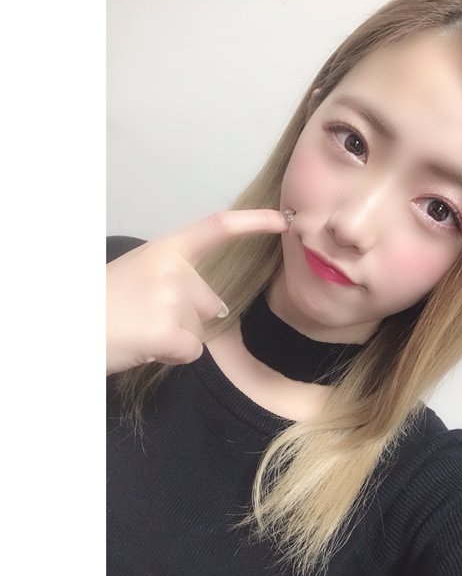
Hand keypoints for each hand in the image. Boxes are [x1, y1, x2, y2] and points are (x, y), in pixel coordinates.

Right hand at [106, 208, 289, 374]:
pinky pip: (191, 351)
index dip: (253, 223)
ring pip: (200, 329)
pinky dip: (171, 355)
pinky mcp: (171, 330)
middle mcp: (175, 268)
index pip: (217, 228)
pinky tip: (144, 345)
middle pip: (211, 303)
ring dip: (177, 337)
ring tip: (140, 330)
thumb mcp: (139, 274)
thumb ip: (176, 278)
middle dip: (188, 318)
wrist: (65, 325)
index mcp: (166, 250)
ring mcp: (173, 298)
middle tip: (145, 317)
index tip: (282, 220)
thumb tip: (214, 306)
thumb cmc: (101, 303)